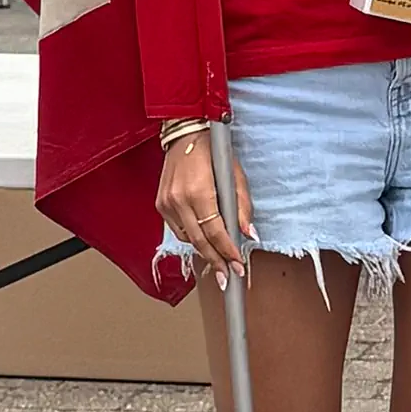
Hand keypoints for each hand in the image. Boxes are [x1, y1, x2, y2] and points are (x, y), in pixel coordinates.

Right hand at [156, 130, 254, 281]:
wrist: (185, 134)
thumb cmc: (213, 151)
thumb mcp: (235, 175)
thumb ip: (242, 206)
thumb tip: (249, 233)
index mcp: (198, 191)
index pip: (214, 232)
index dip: (227, 251)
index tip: (238, 265)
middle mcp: (179, 199)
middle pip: (199, 241)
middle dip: (216, 261)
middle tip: (229, 277)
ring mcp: (167, 203)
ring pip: (187, 238)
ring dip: (204, 251)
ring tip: (219, 261)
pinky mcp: (161, 204)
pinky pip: (178, 229)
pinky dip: (192, 237)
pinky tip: (204, 242)